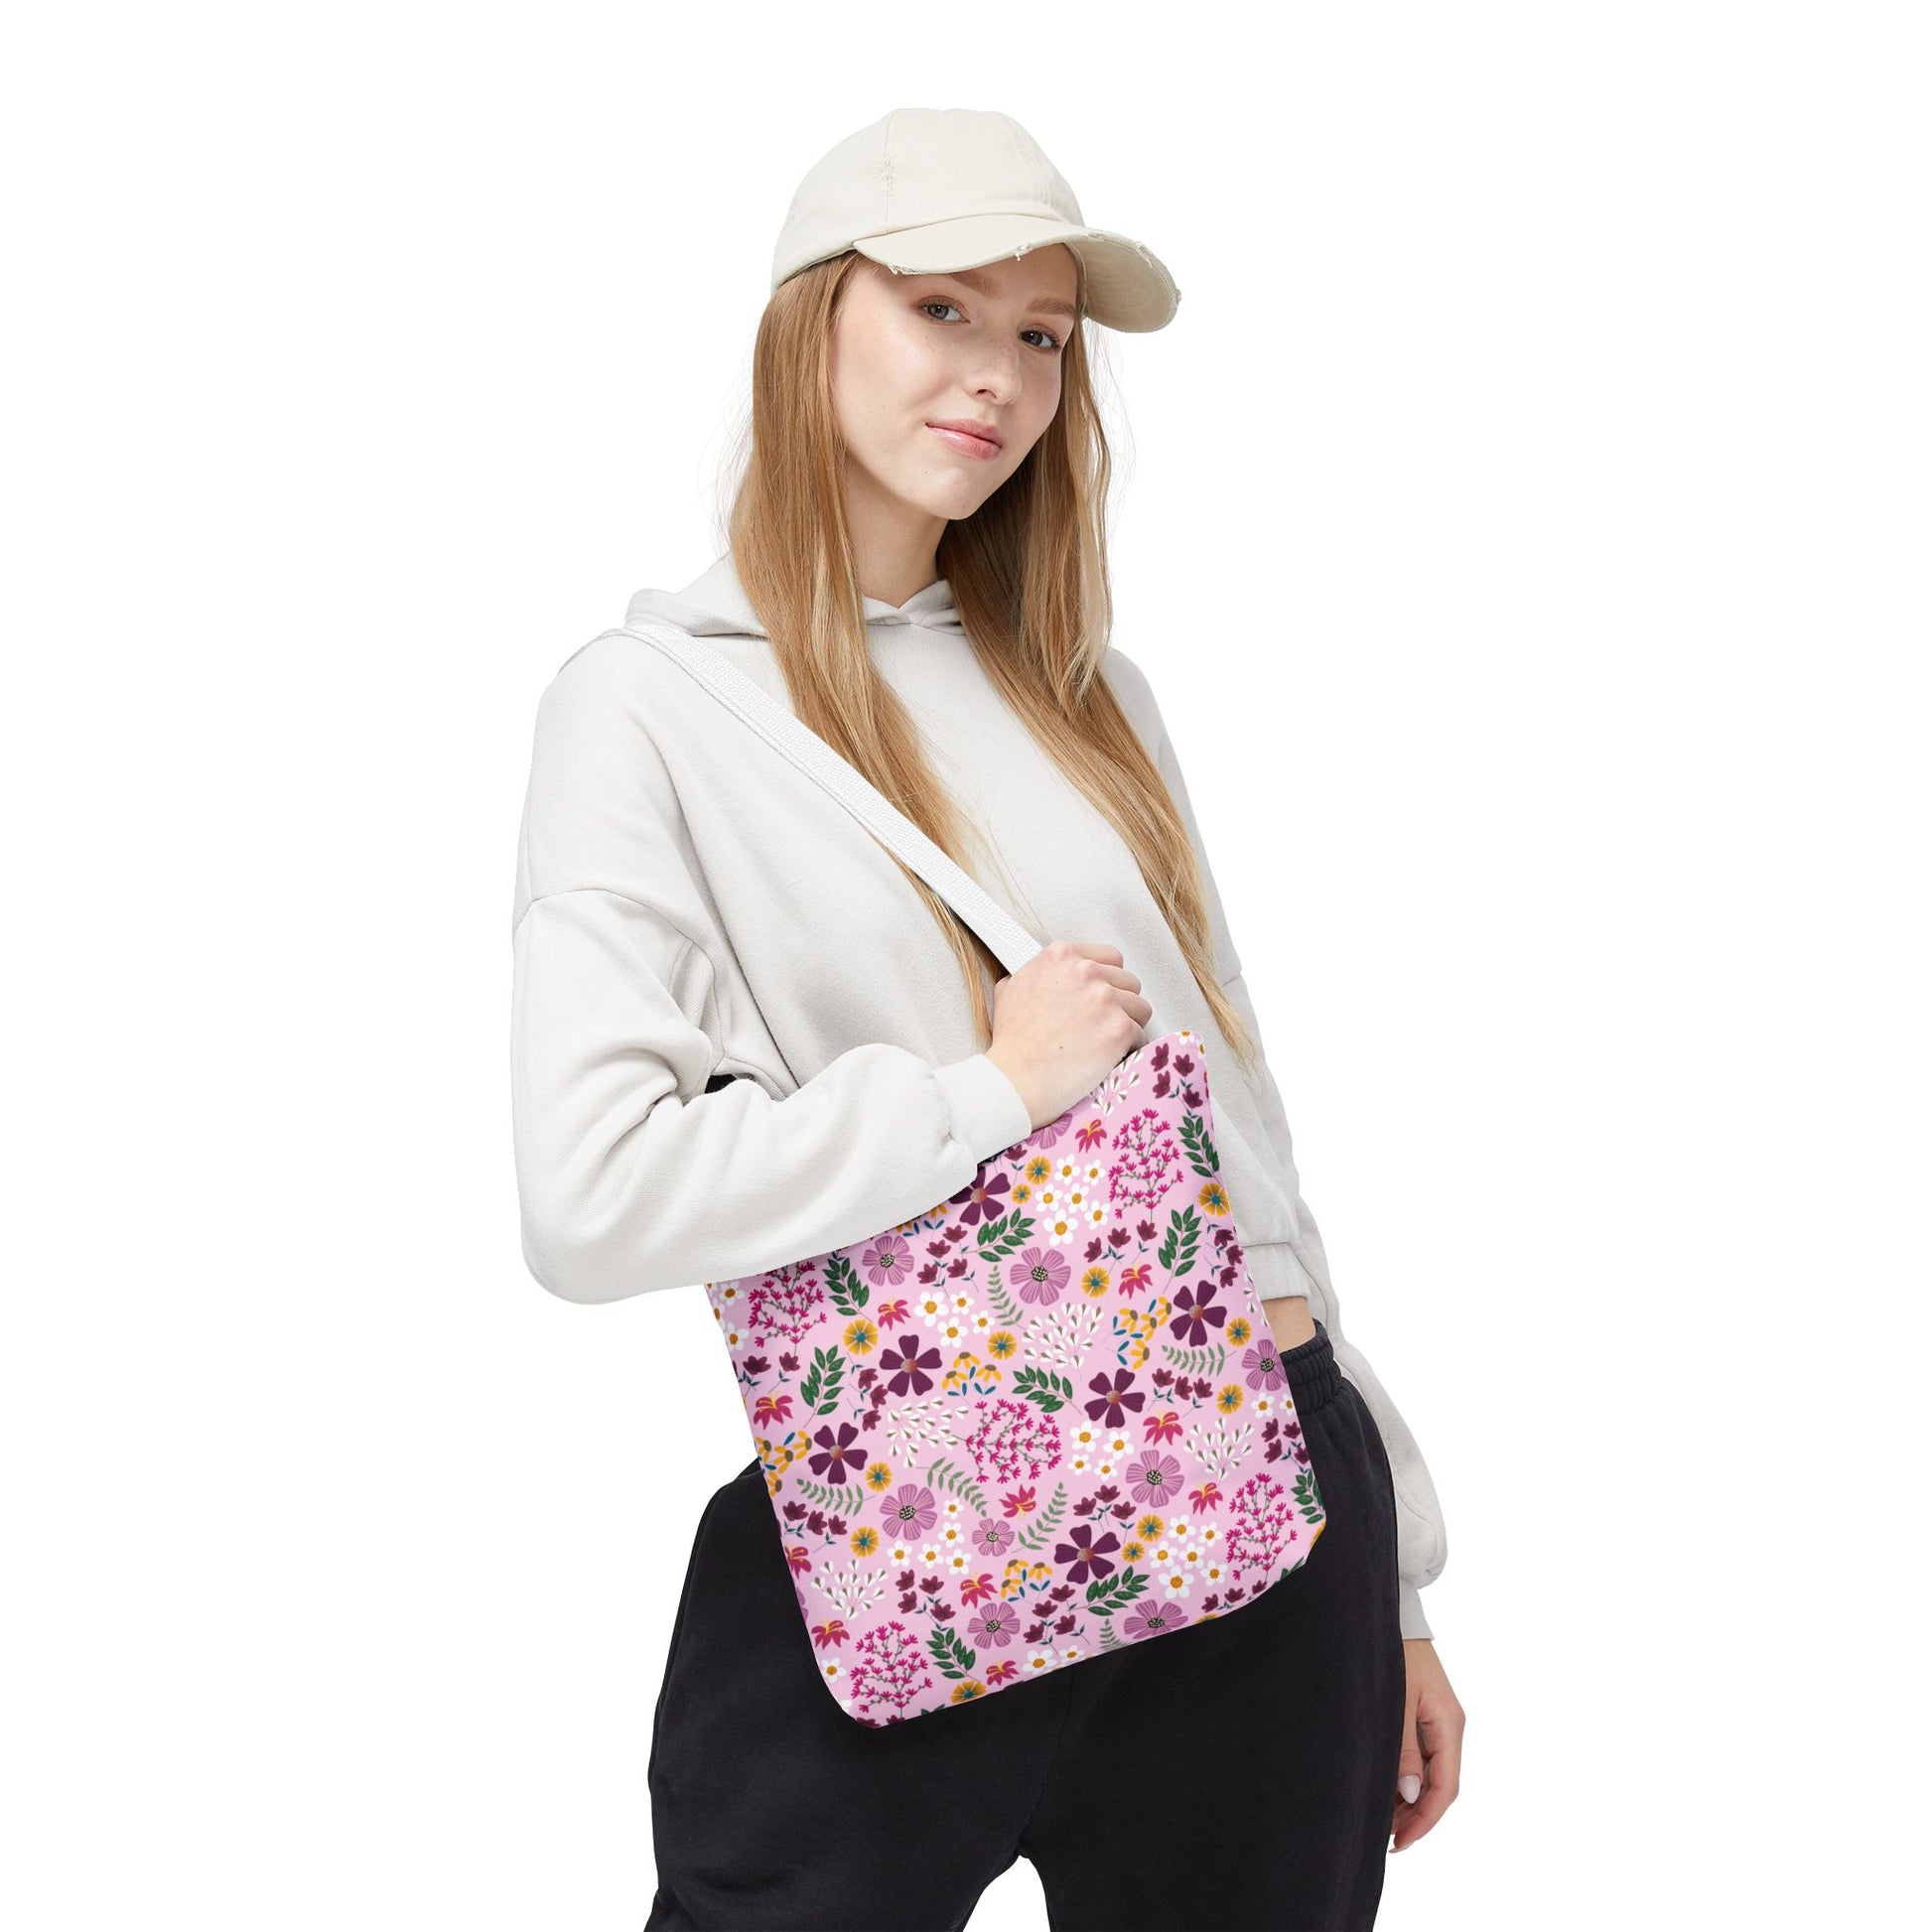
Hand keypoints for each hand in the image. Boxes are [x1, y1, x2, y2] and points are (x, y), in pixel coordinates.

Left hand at [1391, 1638, 1463, 1851]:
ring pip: (1431, 1773)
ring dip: (1410, 1799)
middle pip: (1440, 1785)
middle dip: (1416, 1815)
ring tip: (1382, 1820)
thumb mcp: (1396, 1701)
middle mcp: (1449, 1726)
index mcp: (1450, 1724)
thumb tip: (1410, 1794)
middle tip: (1386, 1838)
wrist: (1393, 1614)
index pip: (1445, 1787)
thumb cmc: (1394, 1653)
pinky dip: (1406, 1777)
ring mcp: (1438, 1721)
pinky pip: (1422, 1756)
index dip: (1425, 1819)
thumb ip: (1403, 1748)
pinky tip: (1386, 1789)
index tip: (1401, 1842)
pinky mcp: (1425, 1714)